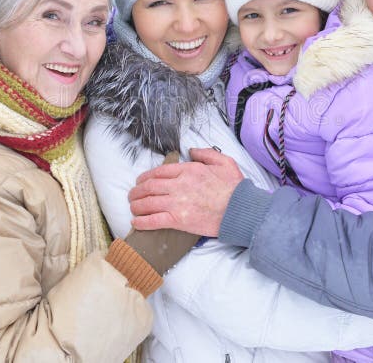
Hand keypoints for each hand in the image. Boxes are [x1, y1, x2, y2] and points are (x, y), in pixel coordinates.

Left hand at [128, 147, 243, 236]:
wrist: (240, 210)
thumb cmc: (235, 188)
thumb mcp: (224, 162)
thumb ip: (206, 153)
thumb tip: (191, 151)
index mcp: (189, 170)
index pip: (159, 171)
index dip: (145, 177)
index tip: (140, 181)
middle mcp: (179, 185)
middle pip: (149, 186)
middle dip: (136, 191)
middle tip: (132, 195)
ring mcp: (177, 203)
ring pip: (147, 203)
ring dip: (136, 205)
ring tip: (132, 207)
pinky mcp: (179, 221)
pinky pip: (154, 221)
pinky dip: (142, 222)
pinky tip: (136, 222)